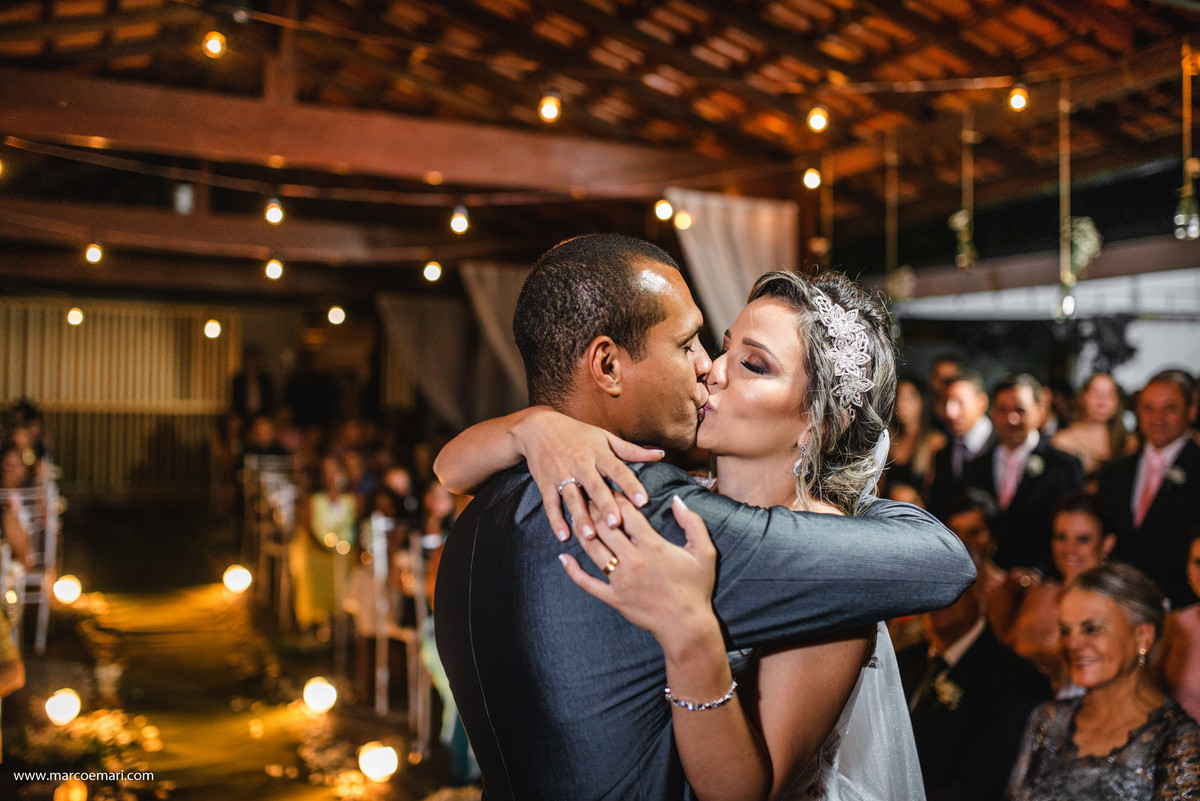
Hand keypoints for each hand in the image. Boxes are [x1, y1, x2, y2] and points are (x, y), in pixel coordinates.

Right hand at [513, 407, 663, 541]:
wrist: (538, 427)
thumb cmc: (577, 433)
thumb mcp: (604, 437)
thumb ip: (631, 450)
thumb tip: (660, 454)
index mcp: (598, 453)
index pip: (617, 469)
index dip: (630, 485)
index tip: (643, 501)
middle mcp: (580, 464)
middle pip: (594, 486)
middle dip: (605, 505)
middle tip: (615, 524)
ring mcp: (561, 474)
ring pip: (572, 498)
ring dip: (581, 517)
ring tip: (590, 536)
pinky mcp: (545, 484)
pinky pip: (550, 504)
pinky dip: (556, 520)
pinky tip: (564, 536)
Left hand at [558, 495, 719, 654]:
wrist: (687, 626)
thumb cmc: (696, 588)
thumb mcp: (704, 552)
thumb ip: (692, 522)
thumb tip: (677, 500)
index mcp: (652, 545)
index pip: (626, 513)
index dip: (615, 497)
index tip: (611, 489)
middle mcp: (632, 559)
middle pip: (604, 527)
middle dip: (593, 508)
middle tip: (586, 497)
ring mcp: (620, 580)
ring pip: (593, 549)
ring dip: (582, 531)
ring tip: (576, 518)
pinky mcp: (613, 597)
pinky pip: (587, 582)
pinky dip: (573, 570)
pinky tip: (564, 558)